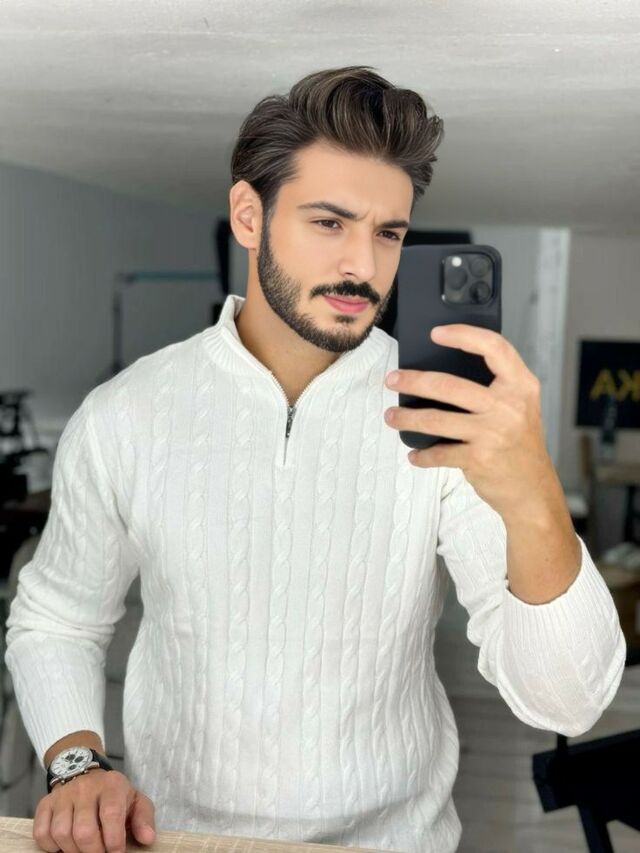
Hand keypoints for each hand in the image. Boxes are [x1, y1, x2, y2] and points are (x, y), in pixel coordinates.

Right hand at [33, 768, 155, 852]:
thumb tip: (147, 838)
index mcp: (111, 786)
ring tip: (83, 849)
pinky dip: (50, 846)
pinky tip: (64, 845)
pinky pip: (42, 832)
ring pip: (61, 833)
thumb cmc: (113, 794)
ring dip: (72, 851)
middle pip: (84, 831)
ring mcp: (63, 795)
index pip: (111, 815)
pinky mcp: (46, 803)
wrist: (85, 771)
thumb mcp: (135, 800)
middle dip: (93, 852)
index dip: (113, 842)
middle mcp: (85, 788)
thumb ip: (144, 818)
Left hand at [384, 323, 555, 518]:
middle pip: (450, 385)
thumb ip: (494, 388)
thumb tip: (441, 372)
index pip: (494, 347)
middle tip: (392, 380)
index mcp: (521, 386)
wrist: (533, 491)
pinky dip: (422, 455)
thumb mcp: (520, 407)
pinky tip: (414, 454)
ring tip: (391, 416)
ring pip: (436, 419)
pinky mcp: (480, 459)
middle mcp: (509, 406)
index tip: (436, 333)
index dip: (464, 335)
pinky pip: (440, 453)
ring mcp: (493, 433)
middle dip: (413, 381)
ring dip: (407, 418)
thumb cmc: (519, 445)